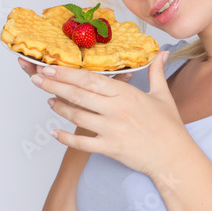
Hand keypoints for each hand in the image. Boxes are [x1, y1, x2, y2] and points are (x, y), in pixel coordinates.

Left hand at [28, 51, 191, 176]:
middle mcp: (116, 110)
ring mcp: (111, 130)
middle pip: (79, 95)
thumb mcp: (163, 95)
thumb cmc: (169, 127)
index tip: (52, 67)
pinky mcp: (110, 148)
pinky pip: (82, 143)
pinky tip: (55, 133)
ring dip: (59, 108)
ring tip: (48, 101)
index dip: (68, 73)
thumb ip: (156, 72)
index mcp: (127, 94)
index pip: (91, 80)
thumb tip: (161, 53)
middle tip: (37, 79)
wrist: (173, 157)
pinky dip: (66, 138)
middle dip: (55, 85)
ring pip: (77, 116)